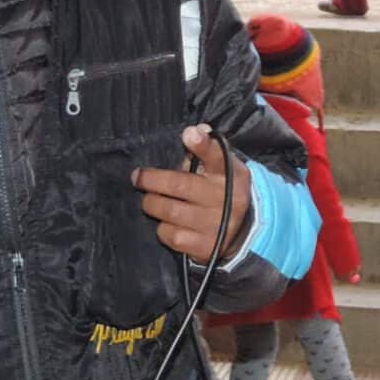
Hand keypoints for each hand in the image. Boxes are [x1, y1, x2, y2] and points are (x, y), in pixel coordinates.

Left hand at [133, 125, 254, 263]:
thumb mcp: (220, 169)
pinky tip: (166, 223)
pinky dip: (163, 228)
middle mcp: (227, 199)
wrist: (241, 233)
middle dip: (151, 180)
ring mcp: (217, 225)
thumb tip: (192, 132)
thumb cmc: (220, 192)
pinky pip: (171, 236)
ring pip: (170, 211)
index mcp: (231, 174)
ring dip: (153, 204)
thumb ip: (204, 151)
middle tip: (138, 178)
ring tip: (151, 200)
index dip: (202, 144)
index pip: (218, 155)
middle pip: (180, 184)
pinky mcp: (206, 247)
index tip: (188, 134)